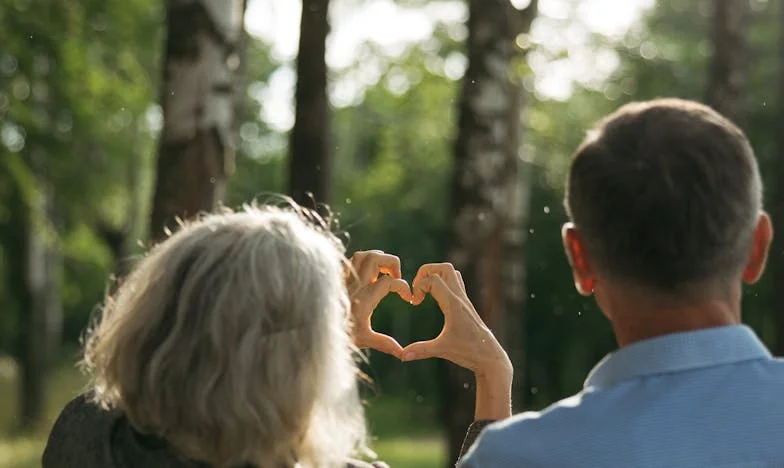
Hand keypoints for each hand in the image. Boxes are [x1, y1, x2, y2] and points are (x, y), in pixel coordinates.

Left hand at [346, 250, 411, 357]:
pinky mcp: (336, 278)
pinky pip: (350, 260)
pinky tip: (367, 273)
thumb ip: (384, 343)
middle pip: (377, 258)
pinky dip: (362, 262)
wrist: (313, 331)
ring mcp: (344, 279)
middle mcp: (354, 286)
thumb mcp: (364, 340)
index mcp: (364, 300)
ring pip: (363, 255)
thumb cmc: (339, 336)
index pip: (389, 282)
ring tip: (383, 271)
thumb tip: (402, 353)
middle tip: (396, 277)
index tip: (408, 298)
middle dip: (392, 263)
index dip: (404, 287)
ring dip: (378, 258)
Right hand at [401, 263, 512, 419]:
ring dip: (435, 276)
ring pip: (451, 273)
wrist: (490, 357)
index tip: (414, 302)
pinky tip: (435, 300)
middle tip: (417, 289)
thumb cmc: (469, 352)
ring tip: (424, 292)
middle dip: (426, 272)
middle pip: (444, 268)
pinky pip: (455, 283)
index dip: (418, 286)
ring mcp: (465, 300)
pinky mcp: (466, 305)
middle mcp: (460, 298)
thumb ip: (421, 351)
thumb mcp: (442, 350)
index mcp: (453, 304)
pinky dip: (442, 284)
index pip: (433, 279)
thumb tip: (401, 356)